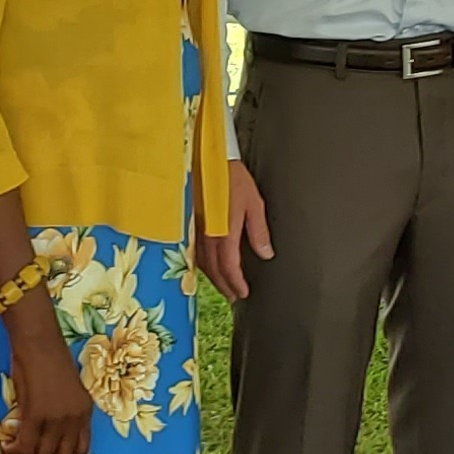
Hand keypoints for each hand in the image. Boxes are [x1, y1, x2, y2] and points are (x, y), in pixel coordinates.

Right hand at [0, 331, 94, 453]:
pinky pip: (26, 445)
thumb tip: (43, 436)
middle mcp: (75, 418)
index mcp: (85, 411)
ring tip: (12, 452)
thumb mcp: (63, 391)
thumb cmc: (47, 359)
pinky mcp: (37, 414)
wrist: (38, 340)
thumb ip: (60, 414)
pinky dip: (15, 451)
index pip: (80, 451)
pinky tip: (7, 446)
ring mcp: (58, 418)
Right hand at [198, 159, 270, 300]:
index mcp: (224, 232)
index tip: (244, 293)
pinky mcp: (188, 223)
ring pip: (202, 262)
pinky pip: (194, 251)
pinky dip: (203, 264)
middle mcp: (206, 235)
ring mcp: (194, 230)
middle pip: (214, 269)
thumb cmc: (233, 178)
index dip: (236, 282)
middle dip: (225, 285)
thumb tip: (266, 254)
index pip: (228, 266)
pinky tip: (208, 266)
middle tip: (235, 296)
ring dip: (213, 277)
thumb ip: (258, 231)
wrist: (206, 157)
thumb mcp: (254, 203)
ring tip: (224, 286)